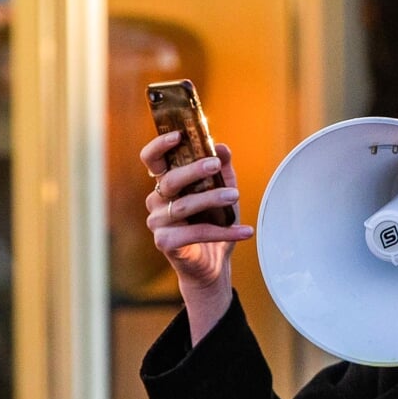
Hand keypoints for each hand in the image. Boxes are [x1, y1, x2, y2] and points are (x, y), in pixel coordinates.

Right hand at [142, 134, 253, 342]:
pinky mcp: (165, 243)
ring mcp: (157, 222)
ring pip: (183, 206)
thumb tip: (222, 146)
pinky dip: (223, 232)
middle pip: (170, 180)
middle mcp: (156, 201)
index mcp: (166, 183)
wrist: (213, 263)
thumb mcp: (223, 191)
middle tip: (215, 165)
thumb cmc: (214, 223)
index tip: (178, 135)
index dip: (160, 145)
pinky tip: (245, 231)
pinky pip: (195, 233)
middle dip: (193, 170)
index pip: (152, 159)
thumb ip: (223, 169)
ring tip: (235, 197)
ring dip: (212, 199)